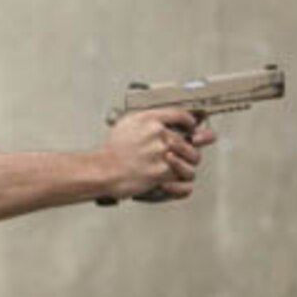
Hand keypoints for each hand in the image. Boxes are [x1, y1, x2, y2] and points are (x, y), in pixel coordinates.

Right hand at [99, 108, 216, 201]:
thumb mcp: (126, 123)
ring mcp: (163, 153)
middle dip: (191, 147)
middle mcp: (159, 134)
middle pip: (191, 139)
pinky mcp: (164, 172)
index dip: (190, 121)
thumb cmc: (111, 151)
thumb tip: (161, 122)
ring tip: (180, 167)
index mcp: (149, 119)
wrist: (104, 170)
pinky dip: (181, 182)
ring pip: (193, 159)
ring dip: (188, 164)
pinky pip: (185, 177)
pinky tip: (174, 180)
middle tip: (188, 151)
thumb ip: (146, 119)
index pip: (181, 114)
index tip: (192, 126)